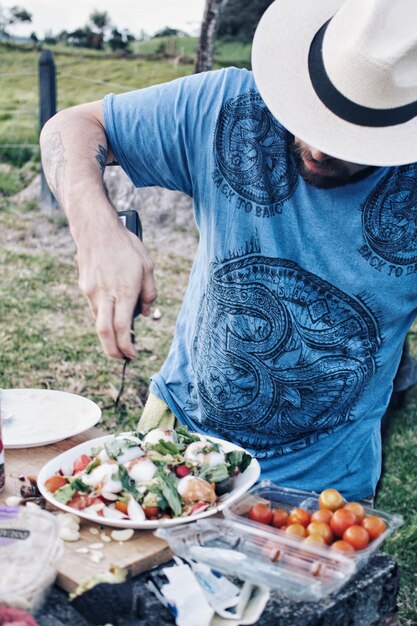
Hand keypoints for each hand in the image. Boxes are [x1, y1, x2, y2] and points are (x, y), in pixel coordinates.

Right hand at [76, 221, 156, 358]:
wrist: (96, 229)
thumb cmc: (126, 246)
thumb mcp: (147, 267)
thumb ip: (150, 294)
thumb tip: (146, 315)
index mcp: (124, 290)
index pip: (122, 328)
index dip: (127, 346)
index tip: (132, 354)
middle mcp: (105, 294)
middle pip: (104, 332)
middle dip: (112, 351)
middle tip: (121, 358)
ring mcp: (92, 291)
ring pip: (98, 321)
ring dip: (109, 333)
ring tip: (122, 337)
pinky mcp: (85, 287)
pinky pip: (94, 308)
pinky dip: (104, 316)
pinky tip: (113, 313)